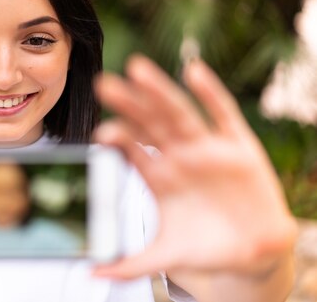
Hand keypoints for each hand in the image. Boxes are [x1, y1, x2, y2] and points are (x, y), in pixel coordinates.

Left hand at [92, 55, 296, 279]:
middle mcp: (178, 156)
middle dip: (128, 104)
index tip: (100, 133)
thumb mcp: (166, 255)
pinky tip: (194, 71)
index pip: (132, 149)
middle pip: (148, 123)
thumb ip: (129, 265)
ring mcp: (206, 148)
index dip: (117, 138)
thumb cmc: (206, 247)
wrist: (253, 251)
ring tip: (138, 69)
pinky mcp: (238, 146)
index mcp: (158, 176)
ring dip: (160, 91)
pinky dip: (210, 93)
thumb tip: (92, 276)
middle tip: (105, 84)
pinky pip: (223, 114)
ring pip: (179, 113)